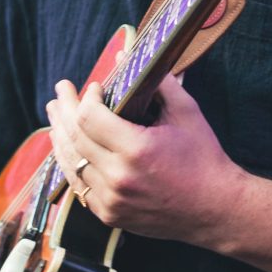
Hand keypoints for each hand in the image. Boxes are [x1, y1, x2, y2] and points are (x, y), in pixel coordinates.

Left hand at [45, 72, 244, 244]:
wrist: (217, 209)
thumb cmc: (204, 158)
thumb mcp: (186, 113)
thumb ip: (157, 82)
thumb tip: (126, 56)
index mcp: (137, 150)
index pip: (90, 117)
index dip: (86, 98)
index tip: (96, 87)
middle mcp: (118, 177)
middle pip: (75, 137)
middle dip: (65, 110)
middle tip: (60, 91)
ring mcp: (111, 200)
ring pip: (71, 163)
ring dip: (60, 136)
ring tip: (55, 114)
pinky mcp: (110, 215)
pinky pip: (79, 186)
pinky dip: (71, 163)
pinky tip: (67, 148)